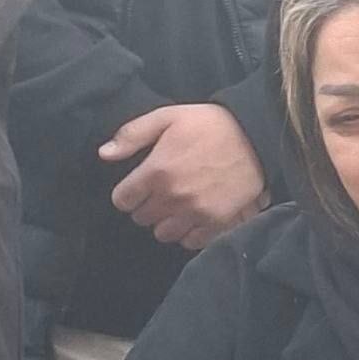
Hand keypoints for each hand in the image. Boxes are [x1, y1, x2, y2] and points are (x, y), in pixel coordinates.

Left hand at [99, 104, 267, 249]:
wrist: (254, 137)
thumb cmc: (209, 124)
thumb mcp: (167, 117)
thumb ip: (132, 135)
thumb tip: (104, 154)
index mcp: (157, 171)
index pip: (123, 199)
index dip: (126, 193)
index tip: (136, 188)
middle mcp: (174, 197)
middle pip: (142, 218)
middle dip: (145, 207)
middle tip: (158, 194)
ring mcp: (196, 213)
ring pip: (164, 234)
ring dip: (165, 222)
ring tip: (175, 207)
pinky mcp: (217, 223)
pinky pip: (190, 242)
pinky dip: (187, 233)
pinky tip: (192, 217)